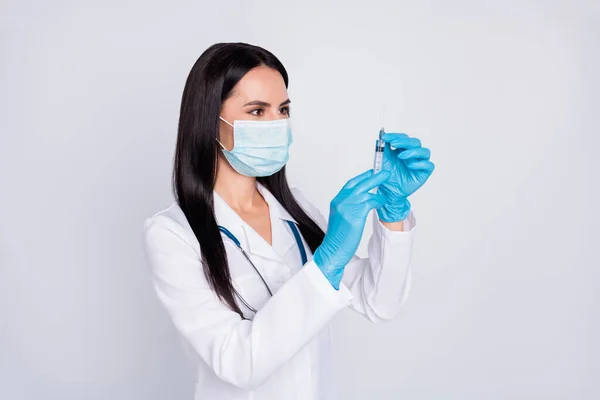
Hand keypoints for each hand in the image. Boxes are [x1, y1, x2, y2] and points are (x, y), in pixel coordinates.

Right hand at [313, 169, 389, 288]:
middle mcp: (340, 201)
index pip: (351, 184)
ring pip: (365, 192)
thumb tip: (362, 199)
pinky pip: (369, 203)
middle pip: (359, 184)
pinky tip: (382, 203)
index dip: (362, 177)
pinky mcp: (354, 216)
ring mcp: (347, 208)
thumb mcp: (340, 217)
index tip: (372, 173)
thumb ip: (348, 206)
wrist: (333, 249)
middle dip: (373, 177)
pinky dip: (377, 201)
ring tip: (387, 187)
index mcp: (337, 201)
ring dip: (378, 189)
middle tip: (384, 173)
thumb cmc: (338, 236)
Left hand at [376, 133, 434, 221]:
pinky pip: (429, 165)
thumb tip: (382, 137)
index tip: (385, 136)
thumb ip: (383, 149)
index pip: (403, 138)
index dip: (395, 136)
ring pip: (424, 151)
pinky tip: (410, 166)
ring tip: (401, 156)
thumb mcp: (383, 162)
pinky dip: (420, 164)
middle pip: (415, 142)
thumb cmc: (387, 177)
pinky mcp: (425, 173)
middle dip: (404, 141)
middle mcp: (413, 155)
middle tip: (393, 143)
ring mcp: (420, 163)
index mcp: (403, 150)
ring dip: (413, 151)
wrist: (389, 192)